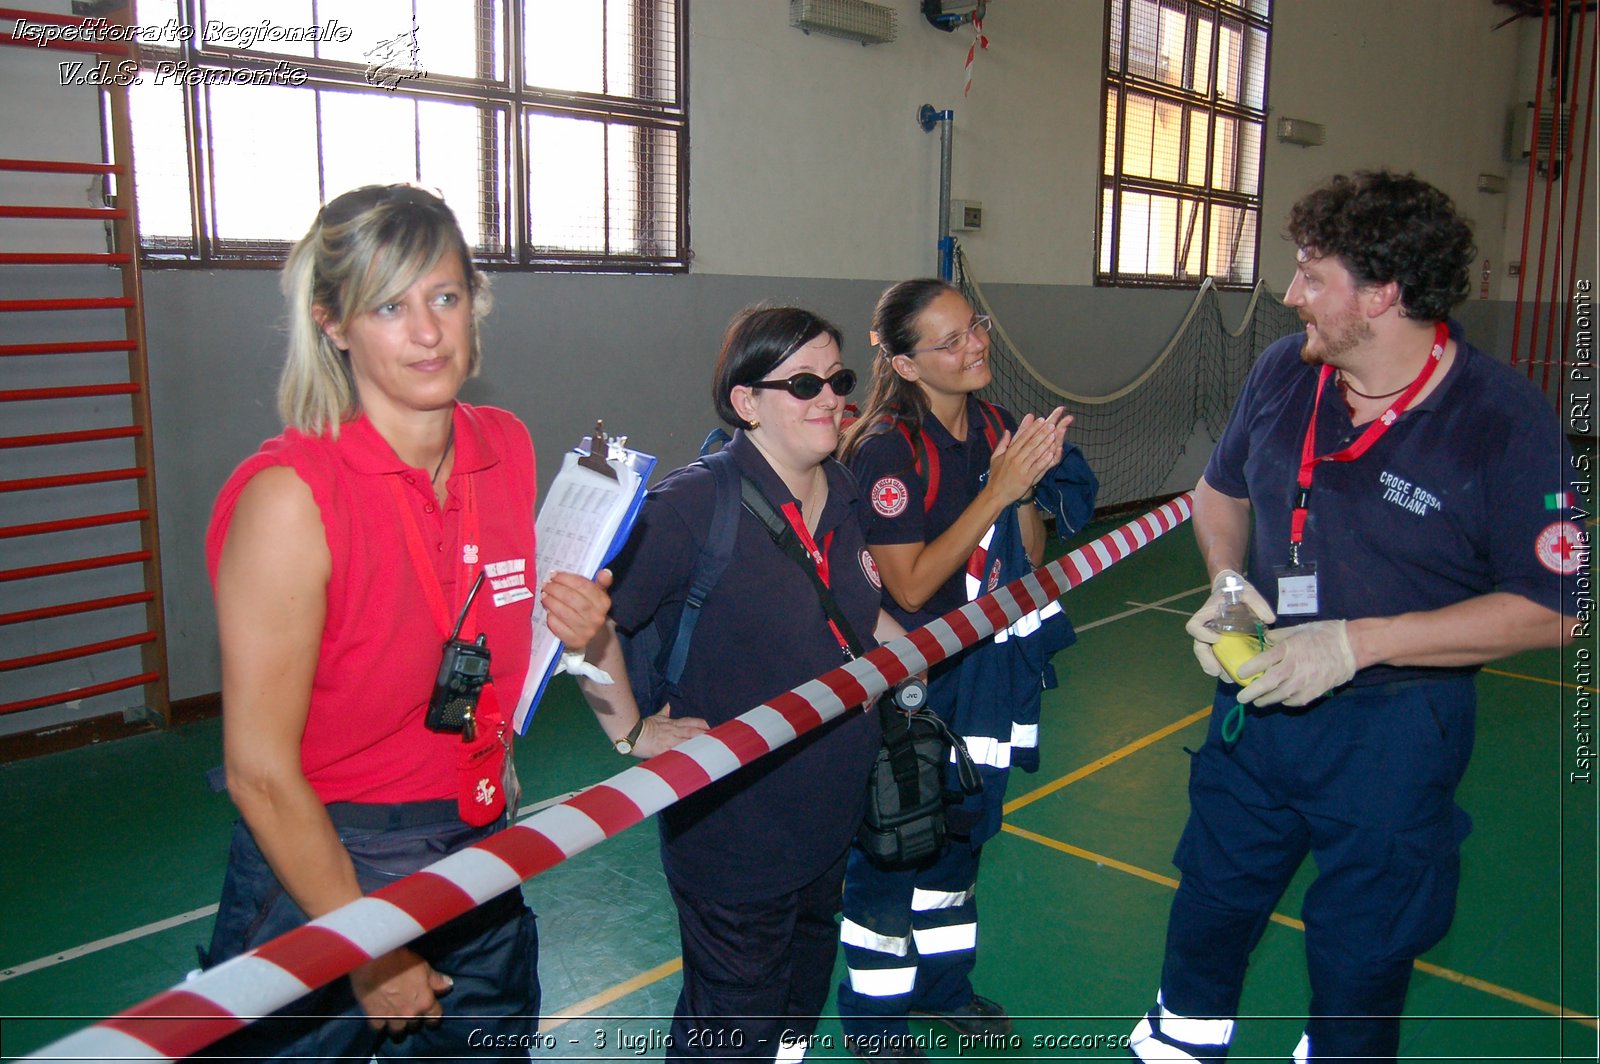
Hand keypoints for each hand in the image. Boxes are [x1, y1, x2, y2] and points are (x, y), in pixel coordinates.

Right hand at [350, 947, 452, 1033]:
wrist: (373, 961)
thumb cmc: (401, 960)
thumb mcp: (423, 966)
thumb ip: (436, 980)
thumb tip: (448, 985)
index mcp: (425, 1002)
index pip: (435, 1018)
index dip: (433, 1017)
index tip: (429, 1015)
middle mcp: (410, 1014)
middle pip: (415, 1026)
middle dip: (414, 1020)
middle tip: (409, 1011)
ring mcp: (392, 1018)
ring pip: (398, 1032)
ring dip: (398, 1026)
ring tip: (395, 1019)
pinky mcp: (375, 1018)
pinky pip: (379, 1029)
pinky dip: (381, 1025)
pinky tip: (380, 1017)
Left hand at [542, 569, 612, 646]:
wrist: (594, 636)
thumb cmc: (591, 609)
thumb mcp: (598, 595)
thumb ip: (601, 582)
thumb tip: (605, 572)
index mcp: (604, 602)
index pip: (583, 586)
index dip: (566, 579)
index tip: (554, 574)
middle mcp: (597, 617)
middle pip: (573, 599)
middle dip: (556, 589)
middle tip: (546, 584)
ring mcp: (587, 631)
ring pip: (564, 613)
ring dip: (551, 602)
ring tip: (544, 595)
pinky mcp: (576, 641)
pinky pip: (559, 627)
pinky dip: (551, 617)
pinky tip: (547, 610)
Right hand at [630, 705, 708, 757]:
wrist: (631, 733)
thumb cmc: (642, 726)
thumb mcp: (655, 717)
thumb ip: (664, 713)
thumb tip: (668, 706)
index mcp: (672, 723)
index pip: (691, 721)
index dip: (702, 724)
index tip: (711, 727)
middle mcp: (673, 730)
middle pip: (693, 731)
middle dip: (705, 734)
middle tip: (718, 738)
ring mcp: (670, 740)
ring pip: (688, 740)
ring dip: (699, 743)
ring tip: (711, 747)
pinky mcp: (664, 749)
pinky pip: (678, 752)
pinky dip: (686, 754)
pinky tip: (695, 758)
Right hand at [988, 407, 1071, 504]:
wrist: (995, 494)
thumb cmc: (996, 476)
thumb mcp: (995, 458)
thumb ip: (1002, 444)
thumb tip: (1007, 430)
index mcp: (1009, 453)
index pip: (1022, 437)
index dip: (1032, 428)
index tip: (1040, 420)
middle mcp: (1015, 458)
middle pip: (1030, 443)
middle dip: (1041, 433)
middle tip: (1051, 424)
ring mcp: (1021, 468)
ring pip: (1035, 453)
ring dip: (1045, 444)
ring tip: (1054, 435)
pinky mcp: (1026, 478)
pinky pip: (1037, 467)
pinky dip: (1045, 460)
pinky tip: (1052, 453)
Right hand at [1186, 568, 1274, 676]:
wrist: (1234, 590)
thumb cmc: (1237, 591)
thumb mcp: (1249, 593)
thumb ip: (1258, 604)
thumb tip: (1270, 620)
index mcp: (1207, 614)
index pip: (1194, 626)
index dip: (1202, 635)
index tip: (1217, 638)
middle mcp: (1206, 628)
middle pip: (1198, 647)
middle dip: (1206, 660)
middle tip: (1218, 671)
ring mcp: (1211, 636)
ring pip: (1206, 655)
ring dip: (1213, 667)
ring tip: (1227, 677)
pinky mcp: (1220, 643)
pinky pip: (1216, 657)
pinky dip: (1222, 666)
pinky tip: (1233, 673)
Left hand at [1236, 620, 1356, 706]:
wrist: (1352, 647)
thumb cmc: (1324, 634)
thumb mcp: (1299, 629)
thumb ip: (1280, 636)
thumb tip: (1265, 639)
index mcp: (1289, 649)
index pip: (1263, 661)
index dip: (1249, 668)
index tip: (1239, 673)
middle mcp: (1294, 667)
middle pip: (1268, 683)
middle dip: (1252, 692)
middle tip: (1241, 698)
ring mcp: (1305, 682)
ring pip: (1279, 695)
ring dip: (1266, 700)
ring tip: (1257, 701)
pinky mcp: (1315, 692)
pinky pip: (1295, 701)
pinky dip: (1285, 702)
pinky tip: (1281, 700)